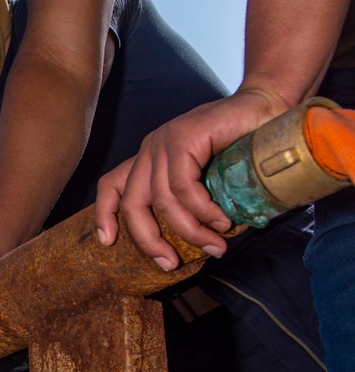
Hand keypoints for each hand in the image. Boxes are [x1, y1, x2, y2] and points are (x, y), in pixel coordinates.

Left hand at [94, 90, 288, 268]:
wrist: (267, 108)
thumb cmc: (241, 146)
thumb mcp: (209, 178)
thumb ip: (194, 202)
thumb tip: (197, 243)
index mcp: (150, 158)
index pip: (112, 185)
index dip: (104, 215)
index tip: (108, 243)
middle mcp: (151, 149)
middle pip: (132, 203)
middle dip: (149, 240)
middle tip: (171, 264)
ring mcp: (164, 141)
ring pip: (163, 200)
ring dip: (190, 231)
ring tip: (215, 245)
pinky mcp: (183, 138)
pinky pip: (184, 187)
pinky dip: (202, 211)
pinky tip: (221, 221)